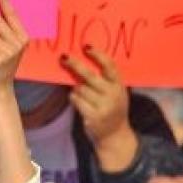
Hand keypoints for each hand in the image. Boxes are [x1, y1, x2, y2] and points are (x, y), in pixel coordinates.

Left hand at [62, 46, 137, 171]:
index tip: (86, 46)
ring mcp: (103, 106)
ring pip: (80, 88)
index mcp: (119, 86)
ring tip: (83, 94)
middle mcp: (113, 95)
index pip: (110, 66)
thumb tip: (81, 59)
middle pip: (89, 76)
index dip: (98, 55)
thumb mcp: (115, 92)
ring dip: (76, 89)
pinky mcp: (93, 116)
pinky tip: (80, 102)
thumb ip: (104, 79)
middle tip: (64, 57)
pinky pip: (76, 100)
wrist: (115, 135)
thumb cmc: (111, 108)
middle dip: (75, 65)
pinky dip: (74, 98)